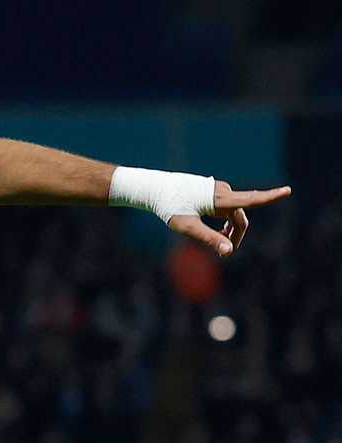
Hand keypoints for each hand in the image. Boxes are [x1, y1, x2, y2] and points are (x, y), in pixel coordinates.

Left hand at [167, 181, 291, 256]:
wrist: (156, 189)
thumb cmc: (170, 207)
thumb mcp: (188, 227)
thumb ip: (209, 239)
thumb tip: (229, 251)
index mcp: (219, 198)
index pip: (250, 199)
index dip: (270, 197)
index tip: (288, 191)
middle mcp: (222, 191)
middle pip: (240, 217)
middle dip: (236, 235)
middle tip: (223, 253)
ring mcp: (218, 189)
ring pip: (233, 213)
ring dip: (230, 229)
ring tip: (217, 241)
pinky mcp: (213, 190)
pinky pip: (227, 208)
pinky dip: (225, 221)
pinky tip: (216, 230)